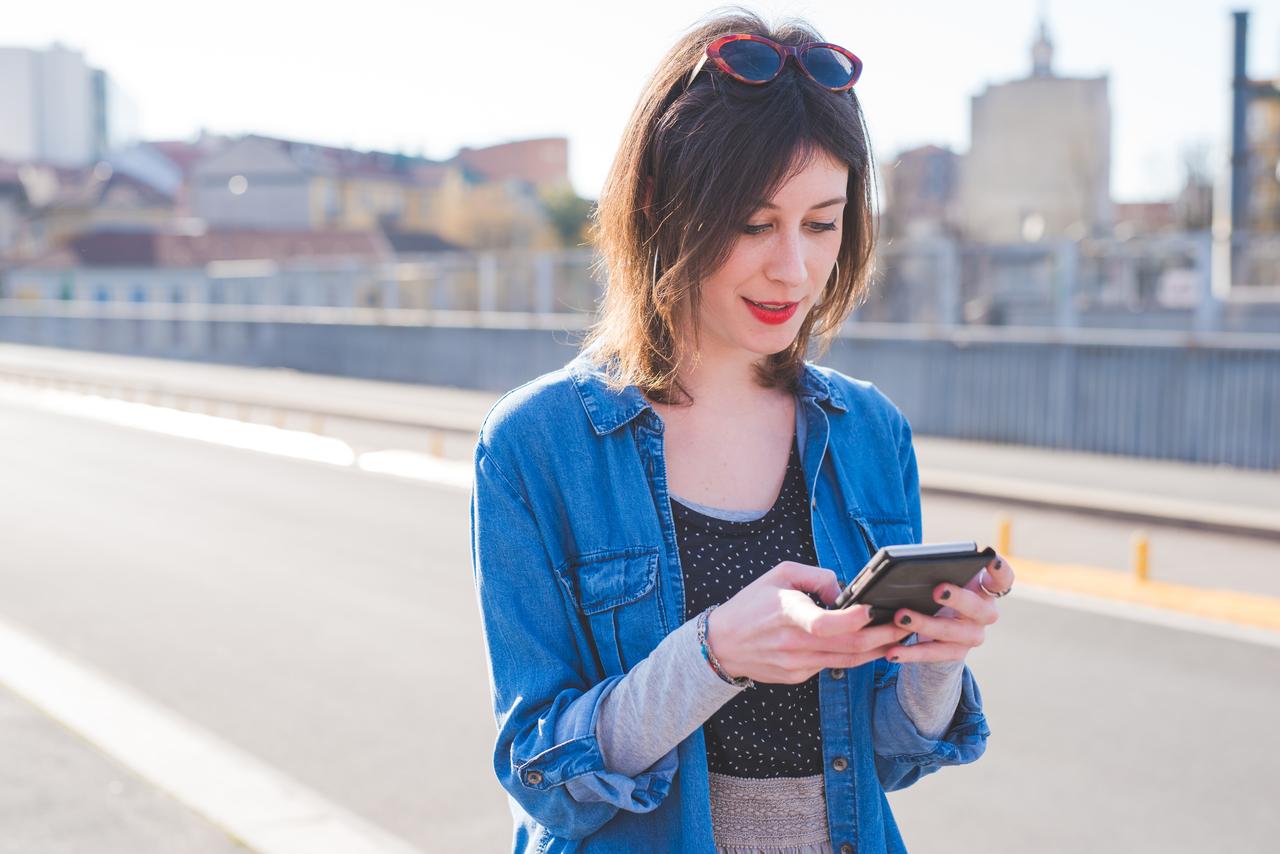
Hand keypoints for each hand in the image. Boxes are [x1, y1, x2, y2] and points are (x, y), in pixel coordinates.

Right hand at [706, 561, 913, 684]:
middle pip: (849, 645)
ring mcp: (797, 664)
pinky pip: (832, 664)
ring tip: (897, 637)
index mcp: (788, 613)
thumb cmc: (751, 604)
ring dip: (876, 650)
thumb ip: (816, 577)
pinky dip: (854, 656)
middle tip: (905, 624)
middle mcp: (794, 643)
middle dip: (882, 636)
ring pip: (848, 660)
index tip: (873, 610)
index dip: (852, 620)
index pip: (825, 623)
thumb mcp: (779, 575)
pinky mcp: (798, 676)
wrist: (722, 644)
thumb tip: (844, 591)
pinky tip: (868, 646)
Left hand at [883, 553, 1014, 662]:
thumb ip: (938, 570)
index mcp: (985, 590)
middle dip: (958, 598)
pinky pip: (933, 654)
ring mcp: (972, 636)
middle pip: (977, 608)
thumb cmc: (939, 591)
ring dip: (925, 624)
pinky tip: (893, 651)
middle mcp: (985, 614)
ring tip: (900, 616)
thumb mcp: (943, 578)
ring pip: (951, 632)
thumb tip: (911, 565)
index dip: (1000, 570)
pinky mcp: (955, 653)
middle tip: (937, 590)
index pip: (1003, 579)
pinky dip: (911, 653)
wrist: (939, 627)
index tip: (990, 558)